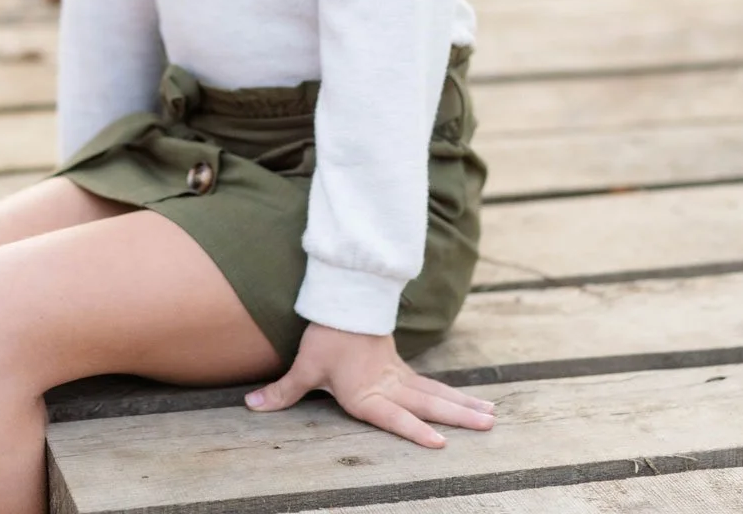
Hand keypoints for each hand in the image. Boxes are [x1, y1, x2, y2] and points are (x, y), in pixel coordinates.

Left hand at [245, 322, 494, 447]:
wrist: (342, 300)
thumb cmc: (325, 335)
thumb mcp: (304, 365)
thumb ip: (283, 392)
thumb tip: (251, 407)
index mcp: (367, 392)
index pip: (395, 416)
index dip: (415, 430)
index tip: (441, 442)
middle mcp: (389, 386)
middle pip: (429, 403)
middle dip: (459, 416)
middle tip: (489, 425)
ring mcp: (399, 376)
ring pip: (436, 393)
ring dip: (464, 404)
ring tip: (492, 416)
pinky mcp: (401, 368)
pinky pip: (431, 385)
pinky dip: (453, 395)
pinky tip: (472, 402)